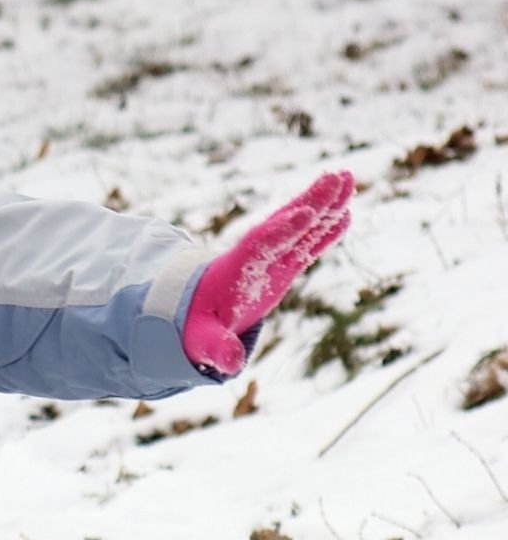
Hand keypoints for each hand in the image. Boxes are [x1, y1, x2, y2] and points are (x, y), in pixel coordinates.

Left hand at [182, 172, 353, 376]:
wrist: (191, 311)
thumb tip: (228, 363)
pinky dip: (325, 231)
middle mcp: (256, 258)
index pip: (260, 245)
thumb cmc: (194, 325)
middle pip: (285, 224)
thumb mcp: (199, 340)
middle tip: (337, 176)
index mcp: (235, 270)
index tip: (302, 213)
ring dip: (324, 204)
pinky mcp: (283, 266)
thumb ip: (215, 348)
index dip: (281, 231)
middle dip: (310, 201)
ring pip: (301, 227)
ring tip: (348, 177)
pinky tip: (346, 214)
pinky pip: (307, 244)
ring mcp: (272, 259)